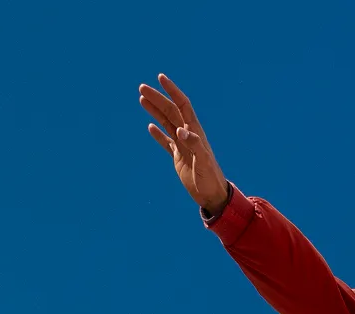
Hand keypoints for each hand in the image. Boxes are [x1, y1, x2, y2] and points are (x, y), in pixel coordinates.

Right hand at [139, 74, 229, 215]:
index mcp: (195, 132)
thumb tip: (180, 130)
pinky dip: (158, 134)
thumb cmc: (210, 179)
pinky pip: (166, 142)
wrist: (212, 195)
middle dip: (157, 99)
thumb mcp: (203, 162)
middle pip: (171, 112)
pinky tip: (150, 127)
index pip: (183, 106)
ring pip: (167, 123)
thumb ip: (194, 145)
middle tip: (141, 88)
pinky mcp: (179, 157)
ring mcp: (183, 146)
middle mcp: (188, 136)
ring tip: (142, 99)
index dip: (172, 91)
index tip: (161, 78)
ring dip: (155, 111)